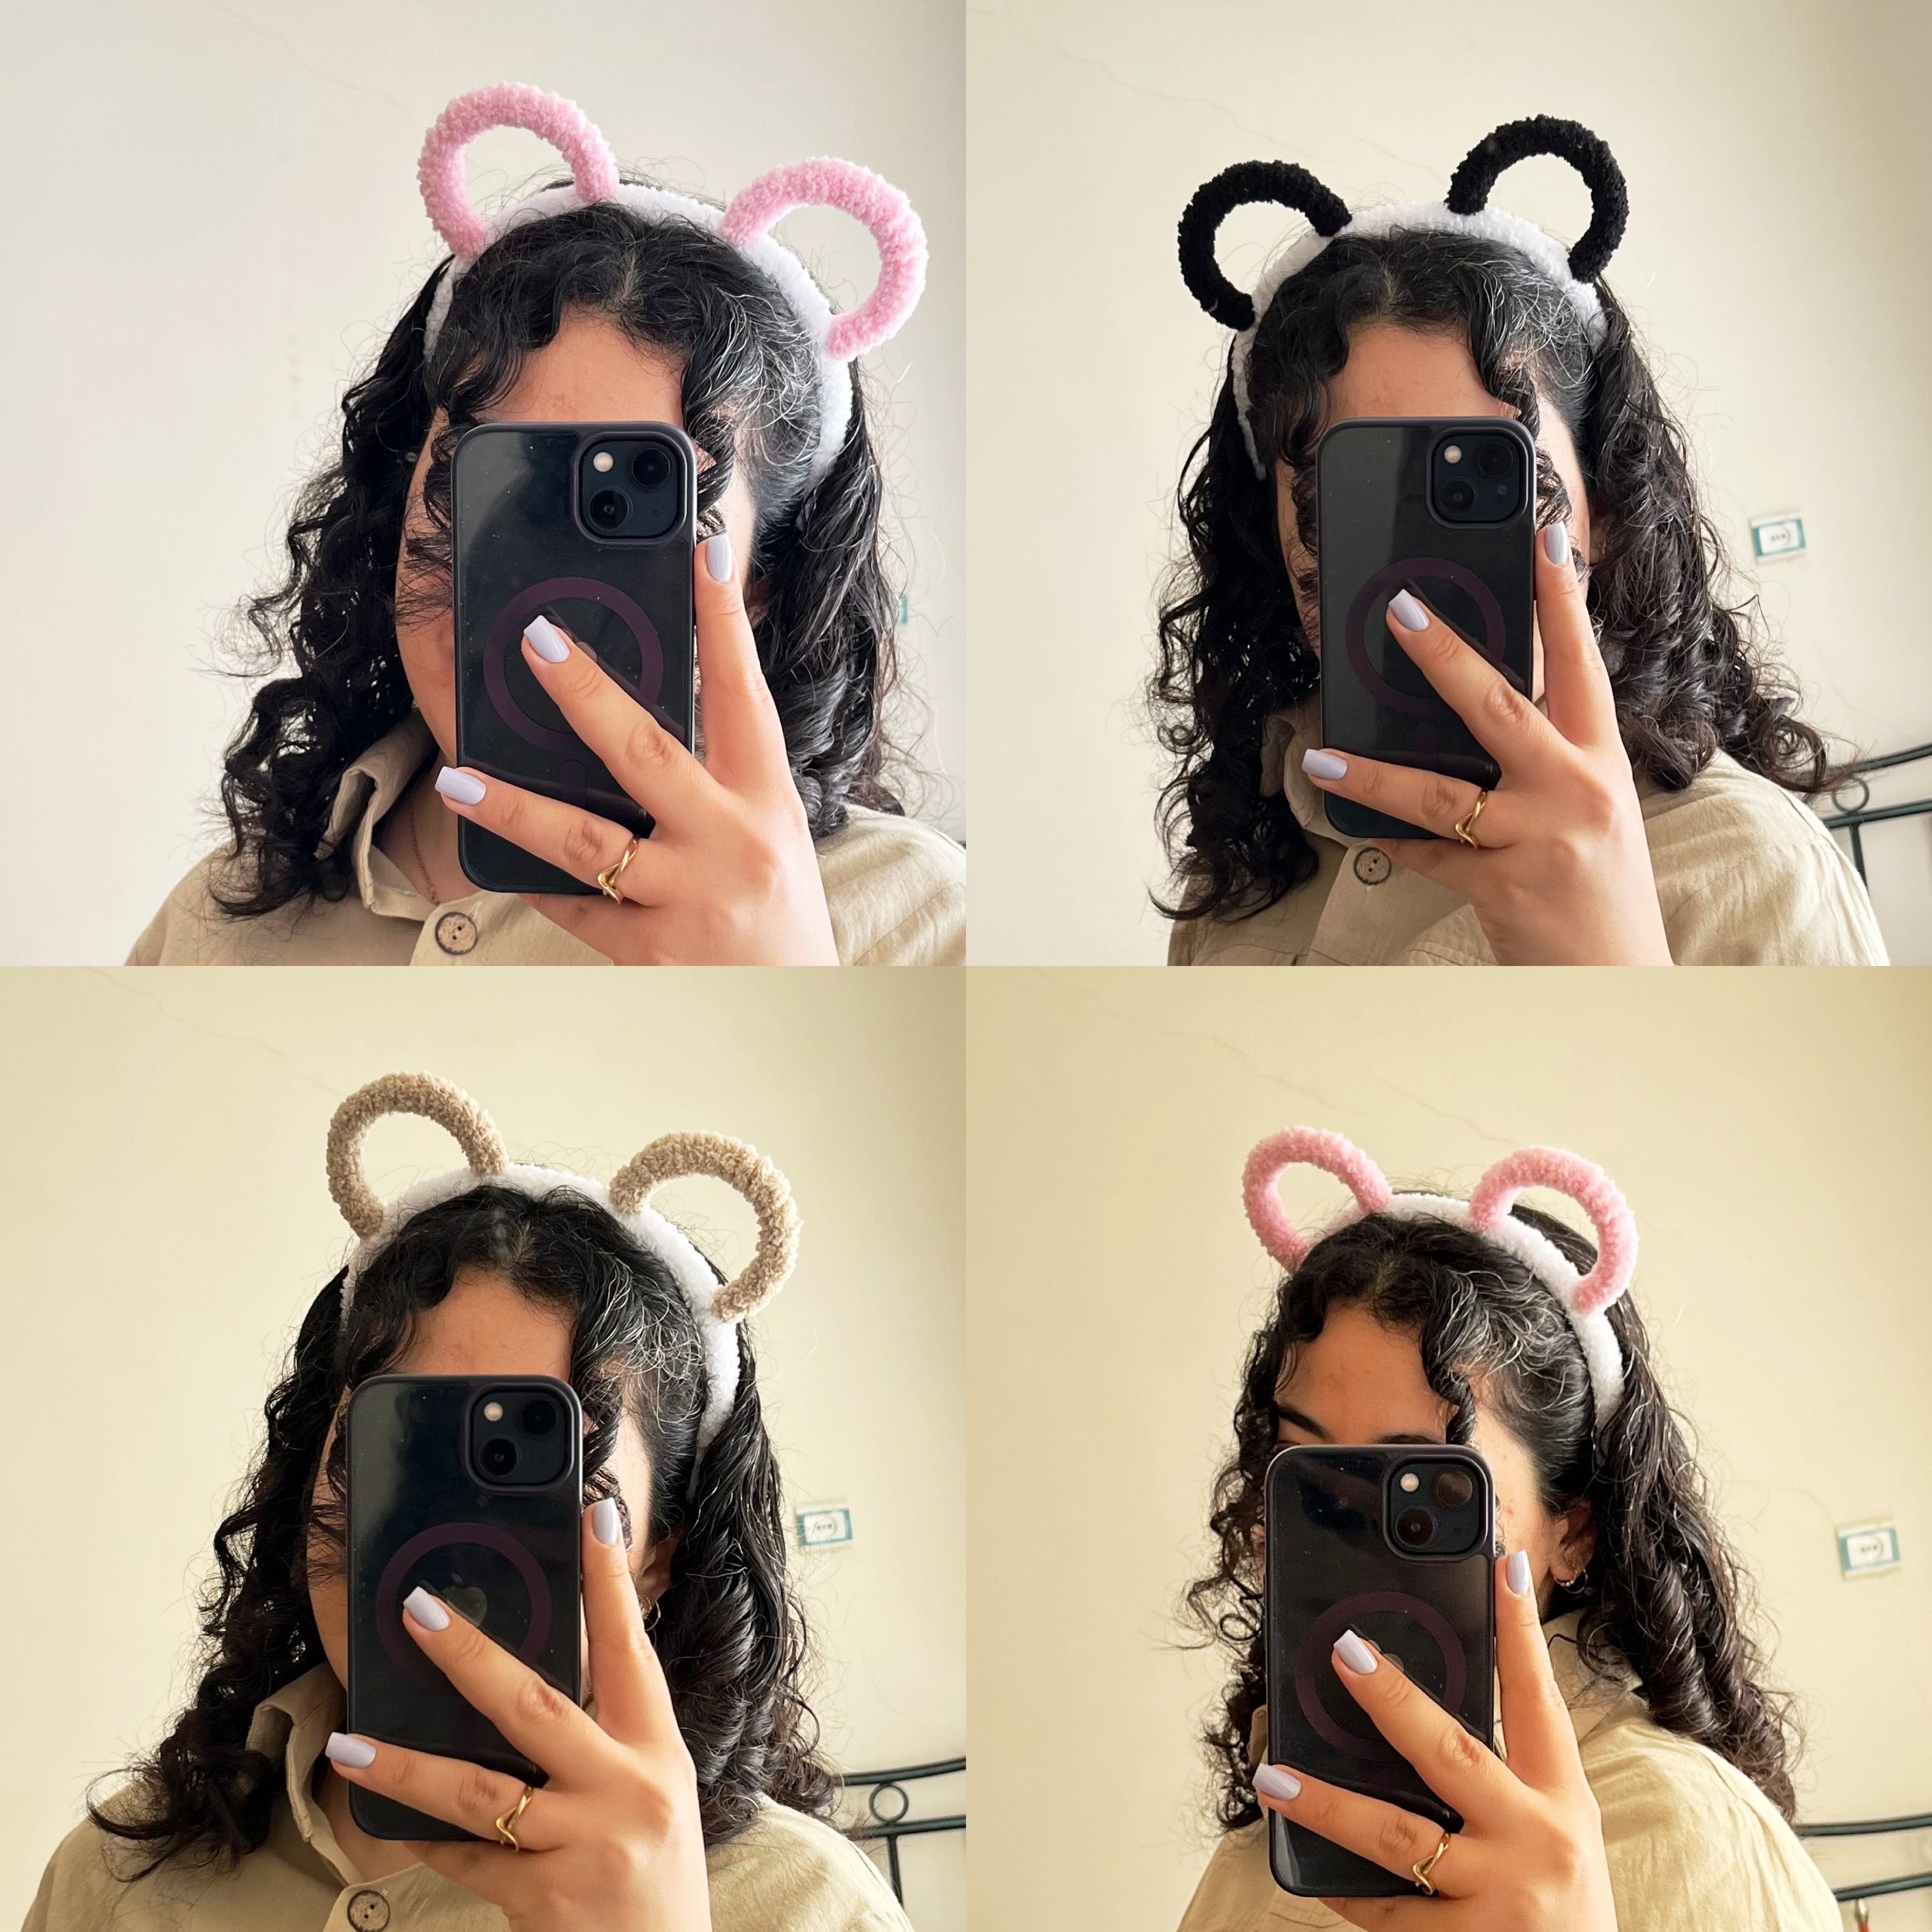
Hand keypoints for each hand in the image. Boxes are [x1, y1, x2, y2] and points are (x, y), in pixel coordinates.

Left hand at [322, 1501, 710, 1931]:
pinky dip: (426, 1839)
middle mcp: (625, 1788)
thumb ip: (604, 1740)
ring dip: (407, 1766)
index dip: (611, 1581)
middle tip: (418, 1610)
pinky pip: (467, 1857)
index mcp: (658, 1751)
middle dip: (470, 1654)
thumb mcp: (651, 1793)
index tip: (594, 1515)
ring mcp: (584, 1844)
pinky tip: (389, 1824)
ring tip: (352, 1745)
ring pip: (479, 1790)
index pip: (630, 1649)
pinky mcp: (543, 1897)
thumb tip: (524, 1677)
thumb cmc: (654, 1878)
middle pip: (535, 1705)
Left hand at [435, 532, 838, 963]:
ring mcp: (688, 899)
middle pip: (647, 753)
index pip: (745, 694)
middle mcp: (730, 842)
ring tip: (460, 778)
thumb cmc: (776, 914)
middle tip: (535, 640)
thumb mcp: (767, 831)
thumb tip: (631, 710)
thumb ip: (716, 778)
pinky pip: (575, 907)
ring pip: (586, 842)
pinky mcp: (649, 952)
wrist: (794, 1016)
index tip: (704, 550)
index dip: (725, 619)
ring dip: (516, 805)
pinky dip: (534, 880)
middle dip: (585, 693)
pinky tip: (495, 856)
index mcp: (765, 799)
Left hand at [1253, 1553, 1617, 1931]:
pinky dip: (1345, 1895)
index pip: (1538, 1703)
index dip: (1521, 1631)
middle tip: (1345, 1652)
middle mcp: (1538, 1845)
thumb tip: (1410, 1716)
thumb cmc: (1563, 1919)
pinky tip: (1309, 1874)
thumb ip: (1504, 1786)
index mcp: (1564, 1806)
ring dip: (1328, 1806)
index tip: (1501, 1563)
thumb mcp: (1556, 1842)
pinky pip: (1387, 1918)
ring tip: (1273, 1779)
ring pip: (1397, 1839)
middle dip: (1393, 1699)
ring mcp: (1503, 1902)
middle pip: (1452, 1754)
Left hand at [1300, 525, 1671, 964]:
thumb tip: (1466, 710)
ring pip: (1440, 791)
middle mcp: (1578, 790)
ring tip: (1322, 759)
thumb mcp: (1589, 809)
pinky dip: (1391, 842)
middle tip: (1400, 612)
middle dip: (1445, 655)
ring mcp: (1542, 838)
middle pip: (1500, 706)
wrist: (1617, 980)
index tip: (1542, 538)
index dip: (1561, 599)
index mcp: (1601, 760)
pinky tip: (1358, 828)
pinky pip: (1429, 855)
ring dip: (1372, 775)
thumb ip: (1544, 760)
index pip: (1581, 664)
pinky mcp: (1507, 886)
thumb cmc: (1597, 889)